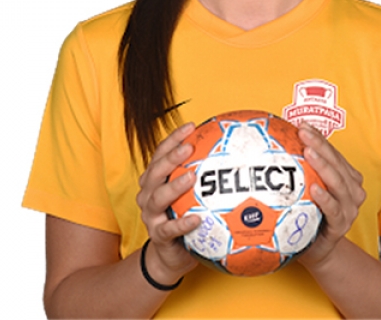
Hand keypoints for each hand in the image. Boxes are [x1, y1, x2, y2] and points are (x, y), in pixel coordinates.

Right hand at [136, 122, 201, 283]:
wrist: (171, 254)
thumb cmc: (183, 216)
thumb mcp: (191, 194)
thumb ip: (203, 174)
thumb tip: (231, 148)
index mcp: (156, 180)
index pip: (160, 153)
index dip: (173, 139)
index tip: (191, 126)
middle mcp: (149, 194)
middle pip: (155, 172)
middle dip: (171, 158)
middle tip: (189, 147)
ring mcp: (151, 216)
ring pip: (157, 198)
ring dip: (174, 186)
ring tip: (191, 177)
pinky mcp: (158, 236)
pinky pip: (168, 229)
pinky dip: (181, 223)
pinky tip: (196, 219)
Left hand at [296, 123, 365, 268]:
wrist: (318, 250)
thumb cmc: (310, 215)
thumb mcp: (306, 189)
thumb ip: (300, 168)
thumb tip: (274, 141)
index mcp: (346, 176)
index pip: (333, 152)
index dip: (319, 137)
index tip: (302, 125)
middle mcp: (352, 190)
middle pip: (336, 162)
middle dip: (320, 145)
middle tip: (303, 132)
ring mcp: (349, 208)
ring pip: (338, 182)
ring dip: (324, 166)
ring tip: (309, 153)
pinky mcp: (341, 225)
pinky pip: (334, 209)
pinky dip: (325, 198)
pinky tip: (314, 188)